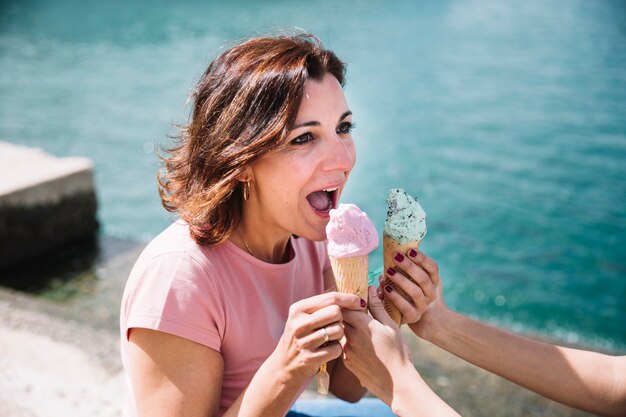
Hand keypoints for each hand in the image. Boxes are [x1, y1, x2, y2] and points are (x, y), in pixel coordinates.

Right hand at [271, 291, 365, 381]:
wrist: (285, 363)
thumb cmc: (301, 334)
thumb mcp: (303, 315)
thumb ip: (322, 301)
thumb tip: (344, 284)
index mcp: (298, 309)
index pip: (330, 298)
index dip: (349, 299)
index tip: (360, 302)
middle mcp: (299, 324)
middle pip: (336, 313)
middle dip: (341, 318)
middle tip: (336, 324)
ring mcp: (304, 342)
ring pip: (338, 330)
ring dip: (340, 334)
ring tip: (331, 337)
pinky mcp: (310, 359)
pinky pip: (336, 349)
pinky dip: (337, 349)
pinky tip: (329, 349)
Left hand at [341, 286, 415, 404]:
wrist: (397, 384)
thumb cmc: (399, 353)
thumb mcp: (391, 326)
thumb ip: (378, 307)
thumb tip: (371, 288)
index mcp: (363, 325)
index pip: (344, 305)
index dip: (346, 300)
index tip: (351, 298)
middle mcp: (351, 337)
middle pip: (338, 317)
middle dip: (343, 312)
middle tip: (351, 309)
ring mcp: (347, 350)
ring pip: (338, 331)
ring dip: (344, 326)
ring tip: (356, 326)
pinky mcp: (346, 362)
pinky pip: (341, 345)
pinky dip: (346, 340)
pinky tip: (358, 342)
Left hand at [380, 249, 440, 323]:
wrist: (419, 318)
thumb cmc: (411, 292)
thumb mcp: (413, 279)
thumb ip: (405, 269)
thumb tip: (390, 257)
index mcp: (434, 281)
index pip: (433, 268)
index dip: (422, 259)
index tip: (410, 250)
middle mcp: (431, 293)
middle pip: (423, 278)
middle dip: (409, 266)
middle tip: (396, 257)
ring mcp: (423, 306)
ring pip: (415, 292)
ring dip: (401, 280)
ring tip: (389, 272)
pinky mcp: (413, 316)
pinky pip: (405, 306)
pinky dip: (395, 297)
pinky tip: (386, 288)